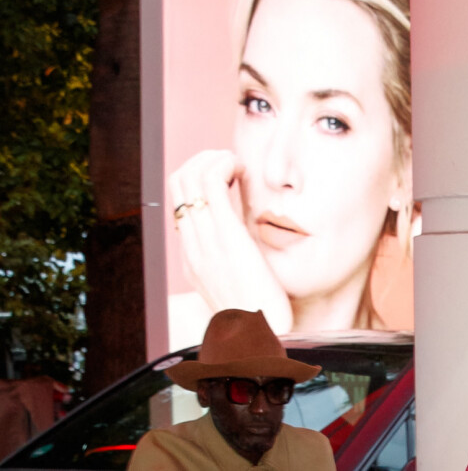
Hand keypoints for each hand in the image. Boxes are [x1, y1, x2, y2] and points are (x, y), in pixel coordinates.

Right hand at [169, 150, 292, 333]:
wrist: (257, 343)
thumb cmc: (255, 312)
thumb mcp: (236, 281)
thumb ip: (232, 255)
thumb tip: (243, 234)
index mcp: (192, 253)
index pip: (177, 197)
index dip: (196, 173)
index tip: (223, 173)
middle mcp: (191, 244)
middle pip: (177, 180)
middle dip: (202, 158)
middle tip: (229, 163)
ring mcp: (205, 241)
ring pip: (190, 176)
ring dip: (214, 158)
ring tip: (236, 166)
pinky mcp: (226, 238)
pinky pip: (212, 185)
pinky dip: (224, 165)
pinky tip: (242, 172)